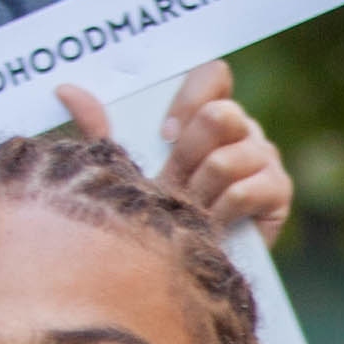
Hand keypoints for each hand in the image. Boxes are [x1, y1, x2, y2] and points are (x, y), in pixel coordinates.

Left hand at [63, 63, 292, 239]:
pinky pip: (244, 189)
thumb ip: (101, 130)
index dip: (188, 99)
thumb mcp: (125, 168)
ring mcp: (265, 157)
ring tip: (193, 211)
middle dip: (188, 156)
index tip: (162, 134)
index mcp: (207, 113)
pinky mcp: (279, 191)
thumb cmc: (158, 213)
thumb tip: (65, 90)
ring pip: (227, 158)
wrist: (186, 269)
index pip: (213, 75)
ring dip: (199, 193)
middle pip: (221, 114)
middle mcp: (242, 128)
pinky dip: (219, 212)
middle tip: (177, 183)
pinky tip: (214, 225)